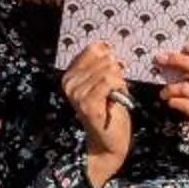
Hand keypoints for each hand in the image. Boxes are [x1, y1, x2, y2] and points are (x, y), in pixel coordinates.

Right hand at [62, 39, 133, 187]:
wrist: (110, 141)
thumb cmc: (111, 110)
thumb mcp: (107, 82)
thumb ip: (105, 64)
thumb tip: (108, 46)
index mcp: (71, 75)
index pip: (93, 48)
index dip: (109, 57)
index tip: (114, 71)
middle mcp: (69, 83)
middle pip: (103, 58)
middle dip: (116, 72)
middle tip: (115, 89)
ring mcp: (76, 94)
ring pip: (108, 70)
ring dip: (119, 82)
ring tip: (115, 95)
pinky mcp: (87, 104)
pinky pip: (109, 81)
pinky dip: (119, 88)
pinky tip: (116, 98)